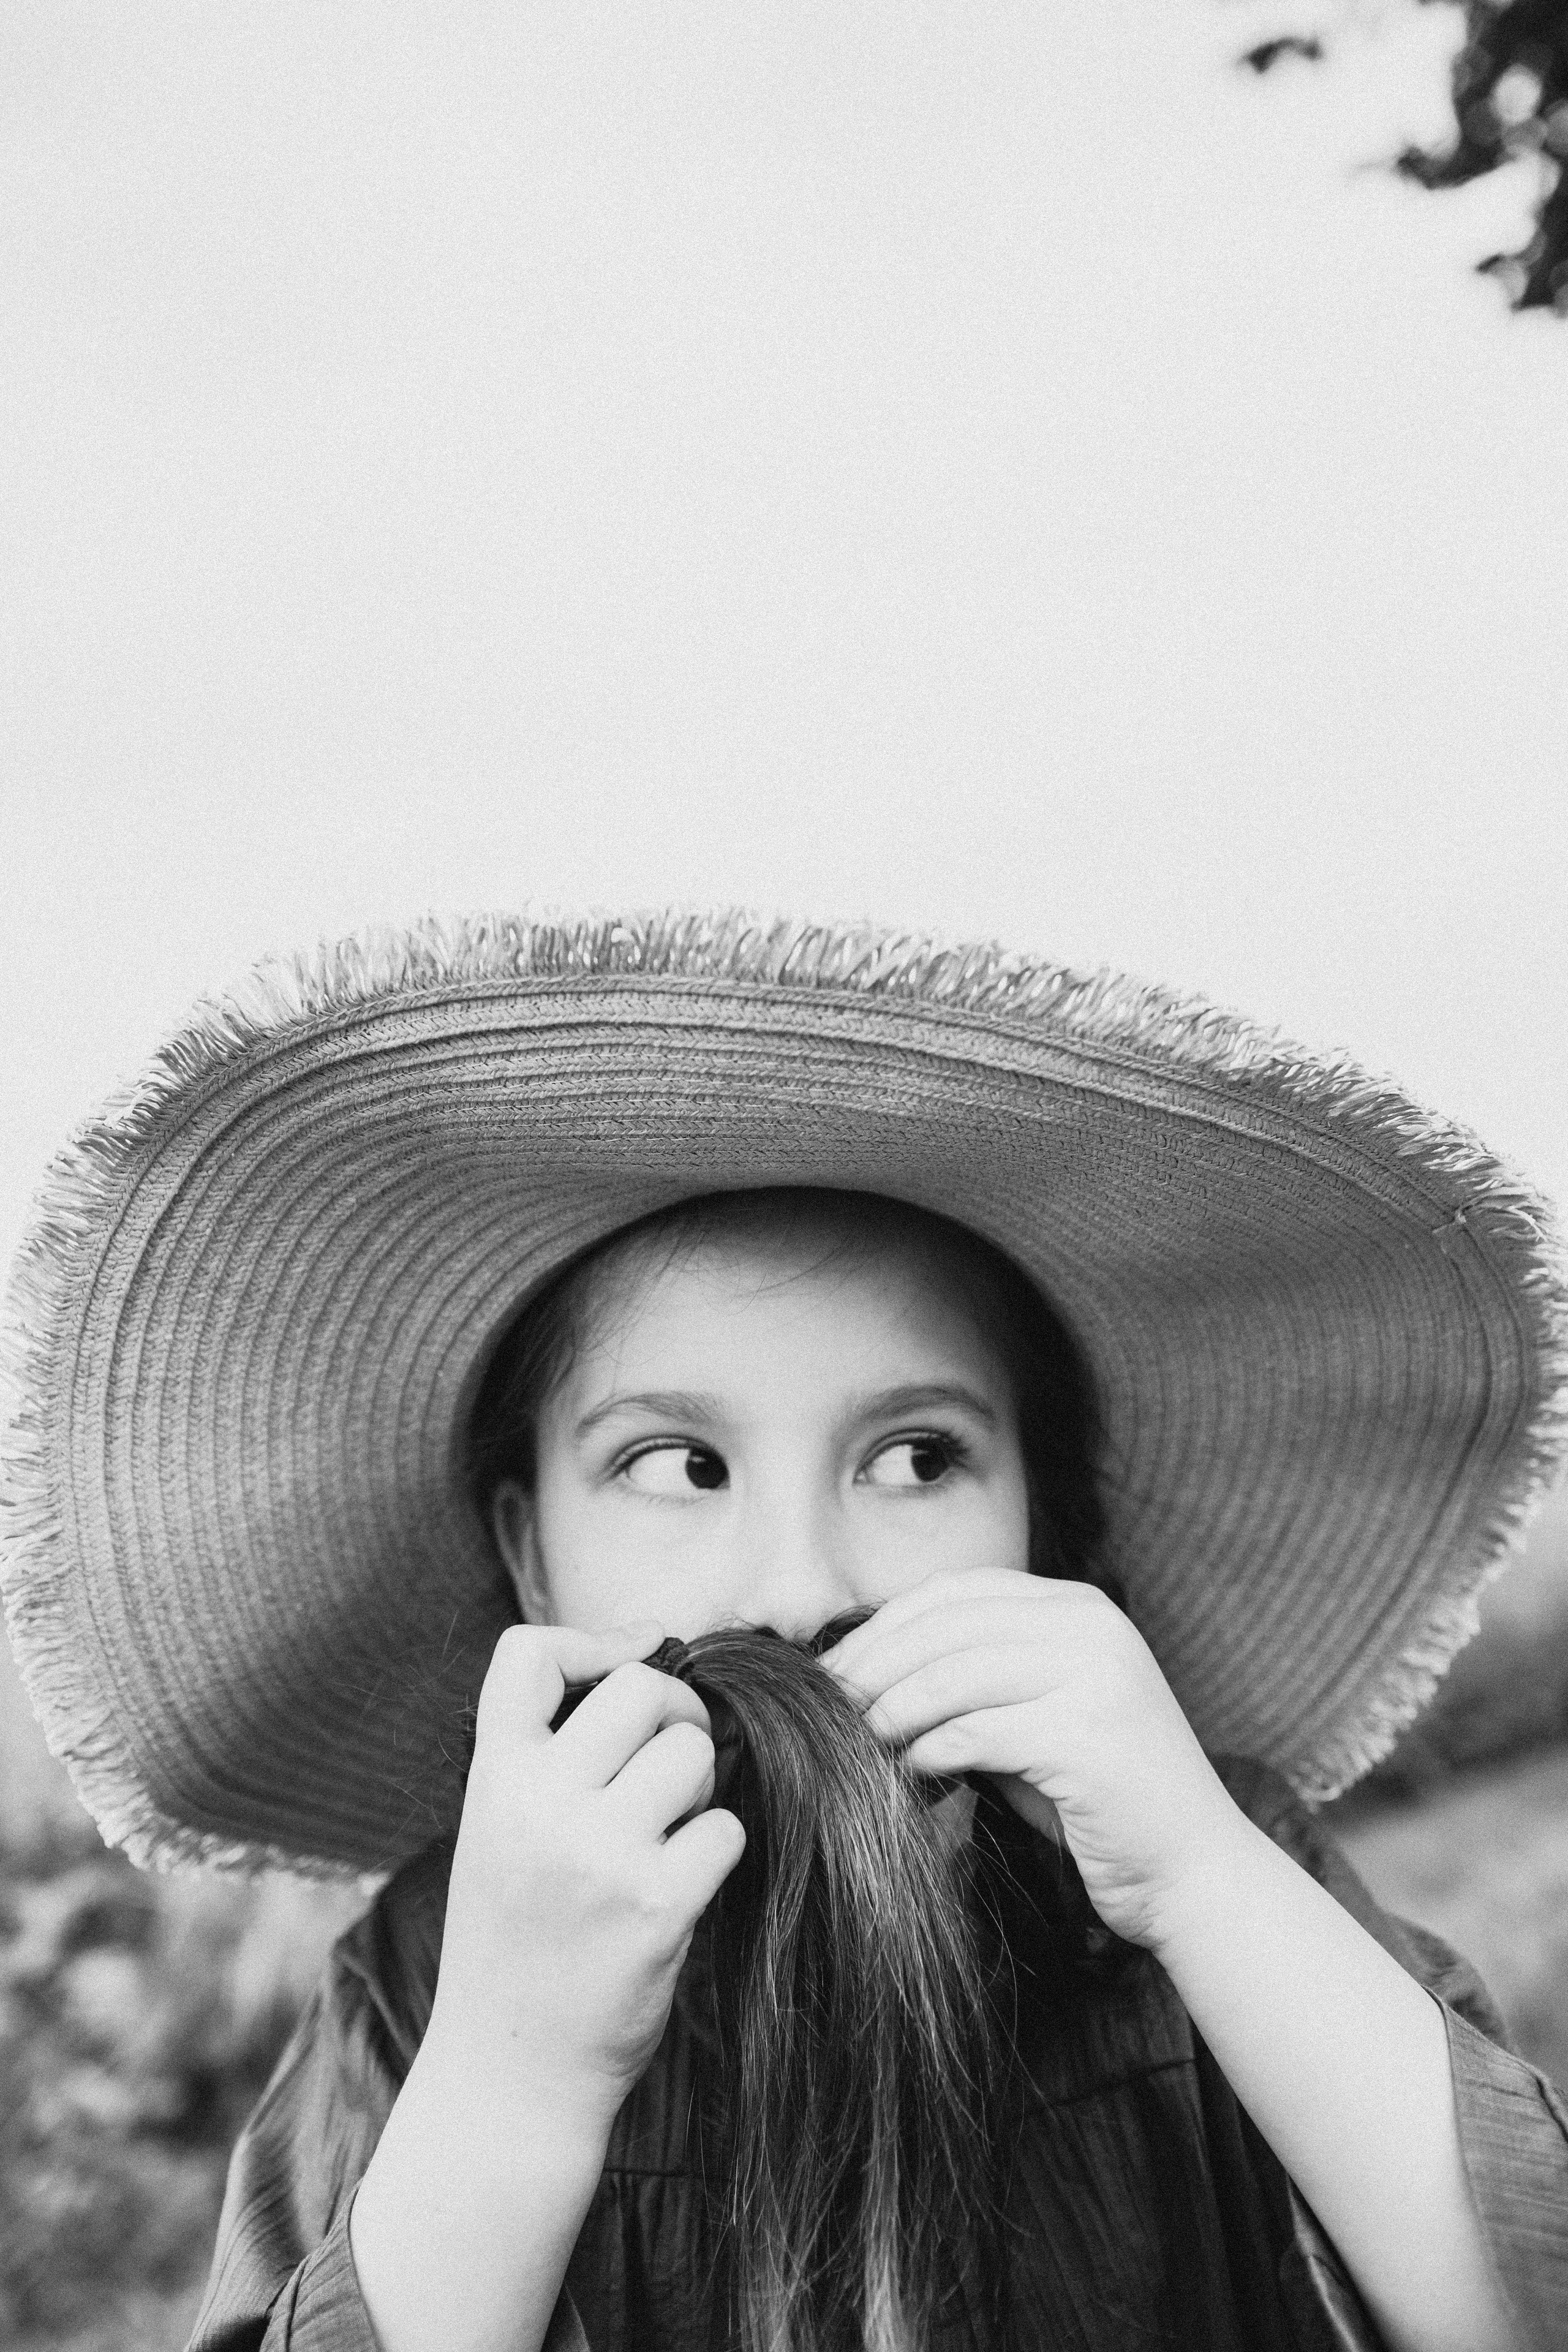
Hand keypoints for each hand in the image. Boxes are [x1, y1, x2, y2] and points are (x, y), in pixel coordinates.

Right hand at [427, 1621, 747, 2136]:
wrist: (509, 2076)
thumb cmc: (516, 1943)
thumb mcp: (499, 1833)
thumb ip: (549, 1757)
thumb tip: (649, 1661)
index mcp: (492, 1779)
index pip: (526, 1654)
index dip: (589, 1640)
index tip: (629, 1660)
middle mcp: (540, 1805)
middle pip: (643, 1687)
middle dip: (676, 1713)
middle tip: (671, 1762)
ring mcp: (599, 1855)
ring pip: (694, 1752)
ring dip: (700, 1786)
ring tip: (671, 1830)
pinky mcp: (657, 1907)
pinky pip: (726, 1829)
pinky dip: (717, 1850)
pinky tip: (682, 1885)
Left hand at [822, 1568, 1246, 1950]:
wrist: (1194, 1873)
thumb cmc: (1097, 1802)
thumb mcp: (1033, 1717)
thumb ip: (972, 1683)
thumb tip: (865, 1674)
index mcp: (1078, 1607)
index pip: (955, 1592)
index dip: (884, 1626)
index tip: (834, 1670)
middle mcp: (1091, 1625)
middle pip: (946, 1625)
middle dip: (874, 1665)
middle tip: (828, 1708)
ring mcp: (1095, 1674)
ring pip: (954, 1673)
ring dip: (892, 1710)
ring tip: (858, 1744)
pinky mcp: (1087, 1733)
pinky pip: (977, 1730)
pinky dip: (929, 1751)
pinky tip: (908, 1774)